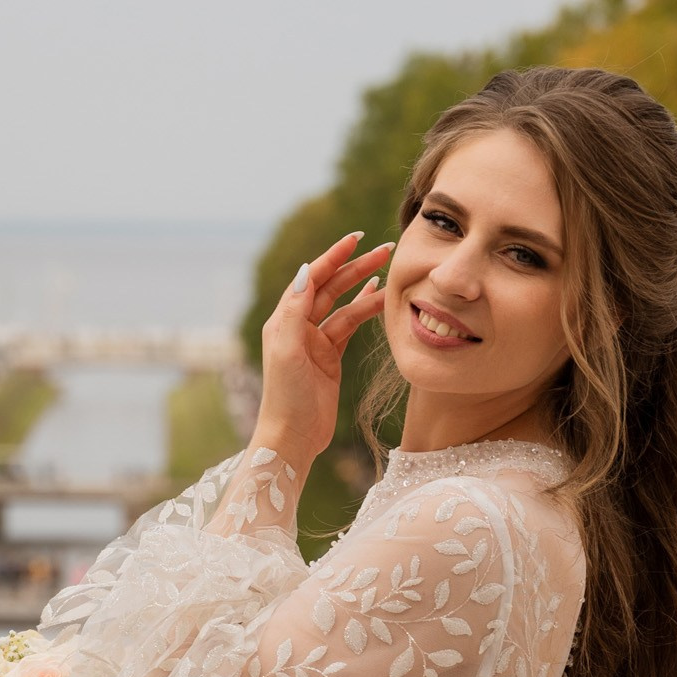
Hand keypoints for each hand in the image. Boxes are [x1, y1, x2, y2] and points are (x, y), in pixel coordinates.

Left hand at [254, 229, 392, 478]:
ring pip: (344, 307)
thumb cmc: (286, 398)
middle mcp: (298, 327)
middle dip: (356, 267)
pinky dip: (364, 311)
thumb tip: (308, 269)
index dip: (334, 257)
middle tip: (385, 250)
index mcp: (284, 320)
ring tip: (392, 274)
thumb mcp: (289, 351)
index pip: (312, 278)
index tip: (356, 238)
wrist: (292, 439)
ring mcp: (315, 343)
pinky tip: (378, 297)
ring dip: (366, 290)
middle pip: (331, 288)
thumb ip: (296, 310)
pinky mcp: (329, 359)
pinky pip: (349, 327)